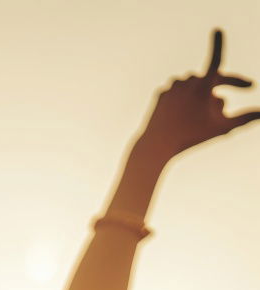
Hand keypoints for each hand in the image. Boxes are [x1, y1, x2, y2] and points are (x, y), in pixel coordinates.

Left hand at [139, 29, 259, 161]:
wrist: (157, 145)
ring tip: (201, 114)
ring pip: (194, 88)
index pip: (215, 58)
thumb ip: (244, 119)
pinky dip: (182, 103)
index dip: (218, 44)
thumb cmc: (192, 137)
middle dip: (226, 86)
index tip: (217, 31)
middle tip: (246, 86)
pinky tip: (179, 115)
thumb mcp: (222, 128)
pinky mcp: (161, 93)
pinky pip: (178, 94)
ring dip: (202, 97)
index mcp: (203, 85)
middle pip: (212, 79)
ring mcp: (173, 86)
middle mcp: (187, 80)